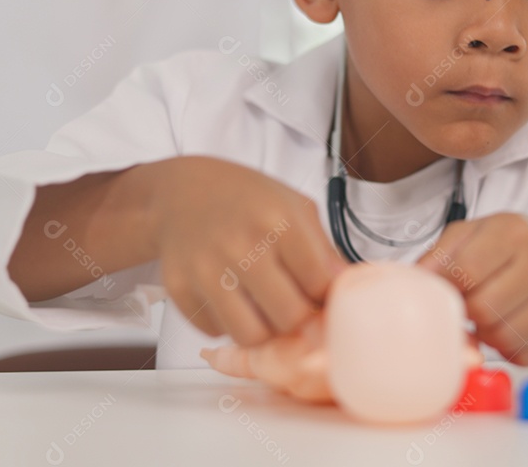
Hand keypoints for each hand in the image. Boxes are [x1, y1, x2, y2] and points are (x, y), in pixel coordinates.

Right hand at [151, 156, 346, 345]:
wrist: (181, 192)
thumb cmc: (245, 198)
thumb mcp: (294, 206)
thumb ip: (323, 249)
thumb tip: (348, 289)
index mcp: (278, 221)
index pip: (320, 284)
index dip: (325, 294)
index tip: (318, 292)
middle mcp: (242, 245)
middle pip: (289, 317)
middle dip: (297, 317)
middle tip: (292, 303)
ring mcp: (206, 269)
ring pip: (252, 335)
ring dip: (263, 329)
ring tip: (264, 308)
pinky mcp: (179, 288)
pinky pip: (215, 332)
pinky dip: (228, 324)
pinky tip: (232, 300)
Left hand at [416, 214, 527, 365]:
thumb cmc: (511, 244)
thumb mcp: (474, 232)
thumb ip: (440, 255)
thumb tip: (416, 281)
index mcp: (513, 232)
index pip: (466, 270)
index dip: (448, 287)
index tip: (446, 290)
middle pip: (483, 310)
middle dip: (466, 313)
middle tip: (467, 305)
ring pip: (502, 338)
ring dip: (485, 334)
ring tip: (487, 316)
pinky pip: (523, 356)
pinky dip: (508, 349)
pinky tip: (508, 327)